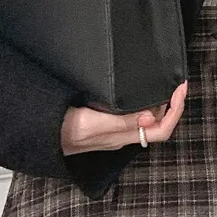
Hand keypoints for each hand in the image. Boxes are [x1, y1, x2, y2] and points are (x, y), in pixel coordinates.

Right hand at [61, 80, 188, 155]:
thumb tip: (151, 116)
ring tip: (161, 81)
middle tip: (174, 80)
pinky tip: (136, 89)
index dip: (176, 110)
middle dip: (170, 103)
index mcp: (123, 136)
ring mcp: (112, 130)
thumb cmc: (60, 131)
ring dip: (156, 101)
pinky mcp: (102, 122)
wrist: (37, 136)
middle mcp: (122, 135)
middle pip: (157, 123)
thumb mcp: (91, 123)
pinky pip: (130, 113)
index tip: (180, 88)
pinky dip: (140, 100)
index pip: (161, 129)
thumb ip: (120, 121)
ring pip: (145, 118)